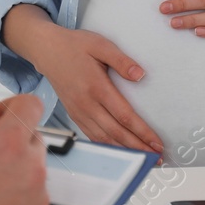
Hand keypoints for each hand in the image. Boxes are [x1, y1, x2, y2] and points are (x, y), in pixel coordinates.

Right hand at [0, 94, 49, 204]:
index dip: (8, 107)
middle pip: (31, 136)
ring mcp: (39, 196)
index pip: (30, 105)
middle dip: (8, 141)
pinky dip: (16, 197)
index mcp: (8, 145)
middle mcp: (31, 168)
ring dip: (12, 170)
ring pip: (32, 168)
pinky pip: (33, 196)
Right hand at [4, 5, 163, 153]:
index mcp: (96, 87)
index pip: (124, 116)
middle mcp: (86, 104)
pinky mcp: (74, 115)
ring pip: (104, 139)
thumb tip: (141, 76)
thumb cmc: (75, 46)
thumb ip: (121, 60)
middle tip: (158, 158)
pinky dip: (108, 148)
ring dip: (125, 152)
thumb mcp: (100, 45)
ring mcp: (79, 112)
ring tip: (144, 159)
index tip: (157, 143)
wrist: (47, 50)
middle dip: (139, 148)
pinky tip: (121, 152)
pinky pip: (93, 137)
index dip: (142, 132)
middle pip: (116, 133)